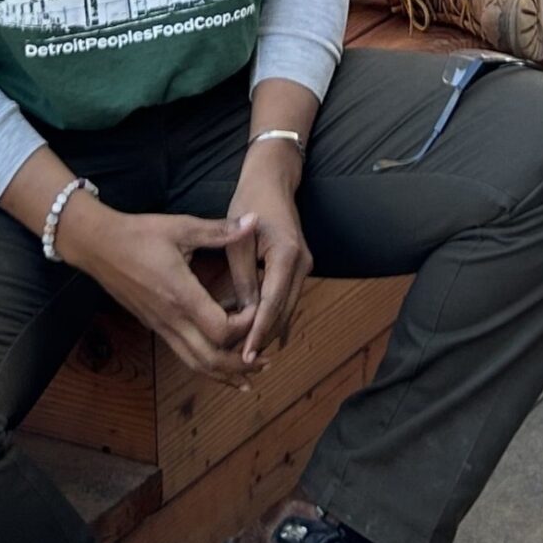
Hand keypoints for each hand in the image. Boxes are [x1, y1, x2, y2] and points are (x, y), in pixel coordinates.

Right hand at [56, 200, 258, 386]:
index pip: (221, 330)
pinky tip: (219, 363)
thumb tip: (254, 220)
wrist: (97, 245)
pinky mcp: (155, 325)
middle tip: (266, 361)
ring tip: (249, 376)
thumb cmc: (139, 234)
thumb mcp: (181, 226)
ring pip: (195, 363)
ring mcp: (160, 325)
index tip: (259, 309)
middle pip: (210, 359)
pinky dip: (206, 364)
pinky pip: (183, 354)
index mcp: (180, 295)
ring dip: (224, 373)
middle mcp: (170, 318)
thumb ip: (219, 230)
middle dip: (241, 365)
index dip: (246, 326)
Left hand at [225, 142, 311, 364]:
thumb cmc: (250, 203)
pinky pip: (286, 298)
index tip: (246, 352)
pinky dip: (274, 316)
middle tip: (243, 362)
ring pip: (287, 307)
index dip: (259, 330)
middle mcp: (302, 264)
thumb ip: (242, 275)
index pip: (272, 302)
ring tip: (248, 354)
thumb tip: (243, 311)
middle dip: (265, 337)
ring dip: (270, 330)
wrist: (272, 180)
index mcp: (287, 255)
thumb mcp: (239, 238)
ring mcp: (304, 266)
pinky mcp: (298, 267)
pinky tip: (263, 336)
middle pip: (284, 310)